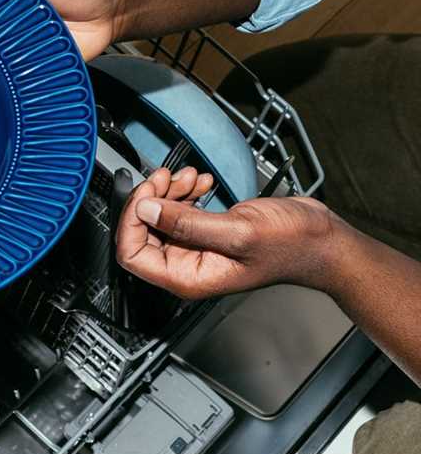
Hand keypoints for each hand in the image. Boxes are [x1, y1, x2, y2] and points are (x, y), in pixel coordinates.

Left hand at [116, 166, 336, 298]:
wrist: (322, 240)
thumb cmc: (291, 246)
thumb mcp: (237, 231)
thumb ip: (186, 222)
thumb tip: (145, 210)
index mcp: (186, 277)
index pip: (132, 254)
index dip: (131, 222)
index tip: (145, 194)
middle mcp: (185, 265)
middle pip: (142, 232)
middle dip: (151, 199)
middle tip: (167, 176)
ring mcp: (195, 247)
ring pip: (160, 216)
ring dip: (169, 191)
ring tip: (192, 177)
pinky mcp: (205, 231)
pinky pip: (179, 210)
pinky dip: (184, 191)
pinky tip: (201, 182)